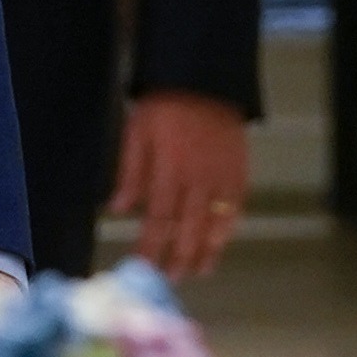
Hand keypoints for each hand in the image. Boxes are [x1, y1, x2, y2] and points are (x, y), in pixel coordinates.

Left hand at [111, 92, 250, 278]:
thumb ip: (129, 173)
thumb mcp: (137, 132)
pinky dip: (228, 228)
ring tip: (198, 271)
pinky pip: (236, 207)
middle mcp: (197, 180)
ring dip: (206, 251)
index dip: (150, 247)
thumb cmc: (163, 104)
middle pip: (188, 230)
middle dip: (178, 258)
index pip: (158, 220)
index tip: (142, 268)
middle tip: (172, 279)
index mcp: (168, 170)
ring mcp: (222, 177)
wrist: (204, 77)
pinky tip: (221, 242)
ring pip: (215, 224)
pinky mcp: (239, 171)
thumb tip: (117, 209)